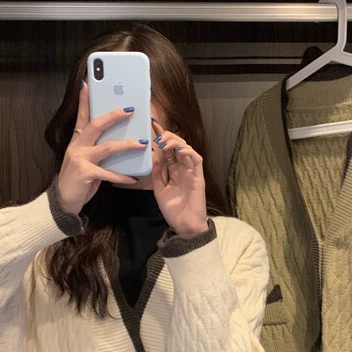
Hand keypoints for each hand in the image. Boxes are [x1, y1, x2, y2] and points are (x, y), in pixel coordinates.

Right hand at [57, 82, 148, 213]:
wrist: (64, 202)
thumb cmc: (79, 180)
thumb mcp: (86, 161)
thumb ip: (97, 150)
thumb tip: (118, 143)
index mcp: (77, 141)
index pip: (82, 116)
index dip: (84, 100)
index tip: (87, 84)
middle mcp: (77, 146)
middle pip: (96, 125)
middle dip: (114, 116)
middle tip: (130, 110)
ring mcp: (80, 158)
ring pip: (107, 147)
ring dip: (127, 145)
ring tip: (142, 143)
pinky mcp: (86, 173)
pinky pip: (109, 173)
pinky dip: (122, 176)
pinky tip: (134, 178)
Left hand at [150, 120, 207, 236]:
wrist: (184, 226)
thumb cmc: (173, 211)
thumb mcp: (159, 190)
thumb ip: (156, 173)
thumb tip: (153, 154)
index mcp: (173, 171)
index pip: (168, 150)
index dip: (161, 137)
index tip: (152, 125)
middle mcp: (183, 169)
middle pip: (177, 146)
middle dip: (168, 136)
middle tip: (157, 132)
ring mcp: (192, 172)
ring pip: (187, 149)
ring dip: (176, 142)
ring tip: (164, 141)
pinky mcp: (199, 177)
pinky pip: (196, 159)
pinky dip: (188, 151)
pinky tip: (178, 149)